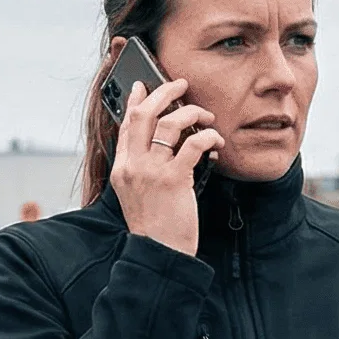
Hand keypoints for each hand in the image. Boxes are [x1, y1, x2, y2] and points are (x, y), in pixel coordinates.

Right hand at [109, 77, 221, 257]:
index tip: (142, 86)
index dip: (135, 102)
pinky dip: (208, 136)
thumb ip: (144, 170)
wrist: (160, 254)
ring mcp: (151, 171)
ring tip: (206, 116)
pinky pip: (194, 143)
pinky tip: (216, 141)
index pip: (126, 126)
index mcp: (122, 169)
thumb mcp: (139, 196)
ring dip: (192, 113)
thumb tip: (166, 145)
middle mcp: (133, 166)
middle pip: (144, 114)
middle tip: (180, 84)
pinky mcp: (174, 179)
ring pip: (169, 123)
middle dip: (163, 92)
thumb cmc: (156, 228)